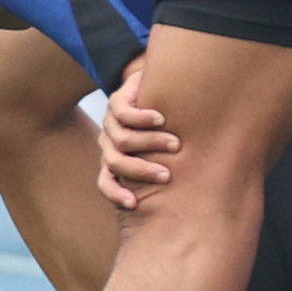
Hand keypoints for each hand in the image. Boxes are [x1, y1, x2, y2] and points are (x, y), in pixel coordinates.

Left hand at [96, 64, 179, 211]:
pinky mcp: (116, 99)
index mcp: (114, 157)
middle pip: (115, 162)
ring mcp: (110, 120)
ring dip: (150, 144)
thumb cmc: (171, 128)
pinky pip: (124, 113)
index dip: (115, 194)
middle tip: (167, 175)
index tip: (134, 204)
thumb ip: (167, 170)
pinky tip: (162, 118)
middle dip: (142, 171)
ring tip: (175, 144)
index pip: (105, 181)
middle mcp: (109, 141)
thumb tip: (186, 200)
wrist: (163, 86)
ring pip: (123, 140)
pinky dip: (143, 118)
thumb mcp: (165, 152)